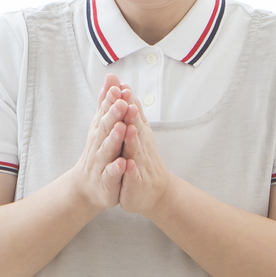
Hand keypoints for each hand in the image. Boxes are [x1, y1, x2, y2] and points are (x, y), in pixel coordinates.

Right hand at [67, 78, 130, 211]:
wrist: (86, 186)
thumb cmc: (97, 152)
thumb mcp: (101, 126)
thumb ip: (106, 103)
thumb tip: (111, 78)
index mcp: (99, 131)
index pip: (105, 113)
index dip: (110, 101)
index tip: (117, 87)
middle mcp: (98, 144)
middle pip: (105, 128)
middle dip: (112, 115)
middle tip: (121, 102)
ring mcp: (101, 163)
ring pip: (108, 150)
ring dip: (114, 139)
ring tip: (122, 128)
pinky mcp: (106, 181)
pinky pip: (111, 175)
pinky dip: (117, 169)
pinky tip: (124, 163)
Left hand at [117, 94, 177, 218]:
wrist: (155, 192)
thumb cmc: (144, 161)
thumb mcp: (137, 133)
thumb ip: (131, 111)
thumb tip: (125, 87)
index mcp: (138, 134)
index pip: (131, 115)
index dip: (126, 101)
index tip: (120, 84)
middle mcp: (142, 146)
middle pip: (136, 128)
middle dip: (130, 114)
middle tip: (126, 98)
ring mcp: (140, 164)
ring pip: (136, 150)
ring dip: (133, 139)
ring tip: (129, 128)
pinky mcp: (136, 183)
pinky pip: (133, 176)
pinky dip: (131, 170)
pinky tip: (128, 165)